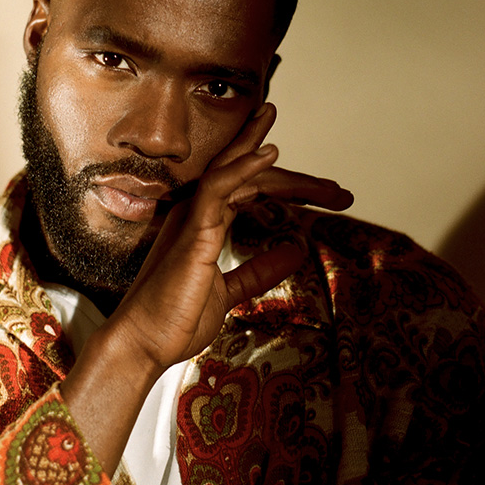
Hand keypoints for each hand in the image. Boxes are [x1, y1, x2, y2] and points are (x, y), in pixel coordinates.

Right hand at [107, 103, 351, 371]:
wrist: (144, 344)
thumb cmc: (176, 318)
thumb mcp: (230, 292)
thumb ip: (259, 270)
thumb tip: (295, 252)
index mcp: (205, 224)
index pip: (250, 190)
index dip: (289, 186)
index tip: (328, 192)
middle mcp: (198, 213)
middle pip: (249, 177)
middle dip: (296, 180)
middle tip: (340, 192)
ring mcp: (193, 218)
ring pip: (234, 172)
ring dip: (267, 155)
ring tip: (296, 141)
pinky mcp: (192, 231)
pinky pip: (216, 188)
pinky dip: (242, 168)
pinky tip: (268, 155)